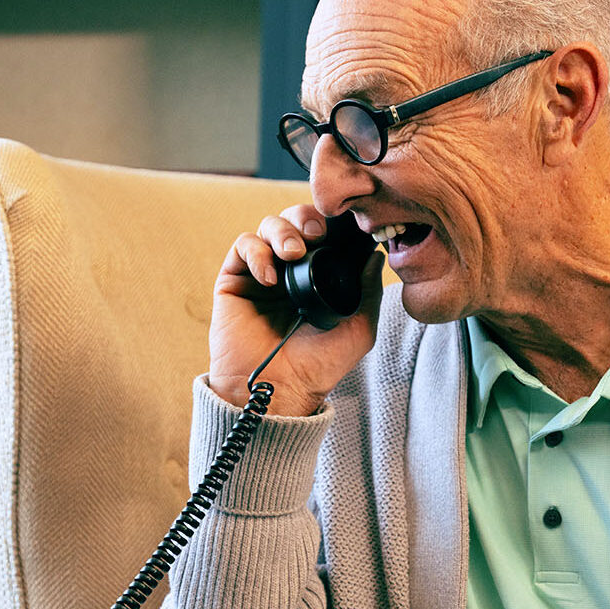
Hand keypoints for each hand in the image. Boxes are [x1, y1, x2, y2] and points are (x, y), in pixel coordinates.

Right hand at [209, 203, 384, 415]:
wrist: (279, 390)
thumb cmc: (318, 367)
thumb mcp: (358, 331)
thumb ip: (369, 293)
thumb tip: (375, 256)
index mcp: (319, 277)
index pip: (325, 234)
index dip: (333, 223)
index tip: (344, 224)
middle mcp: (290, 270)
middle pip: (295, 220)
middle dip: (307, 218)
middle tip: (318, 235)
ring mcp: (262, 273)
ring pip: (269, 226)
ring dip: (282, 231)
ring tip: (293, 253)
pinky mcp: (234, 280)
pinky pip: (243, 247)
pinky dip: (257, 253)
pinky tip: (269, 277)